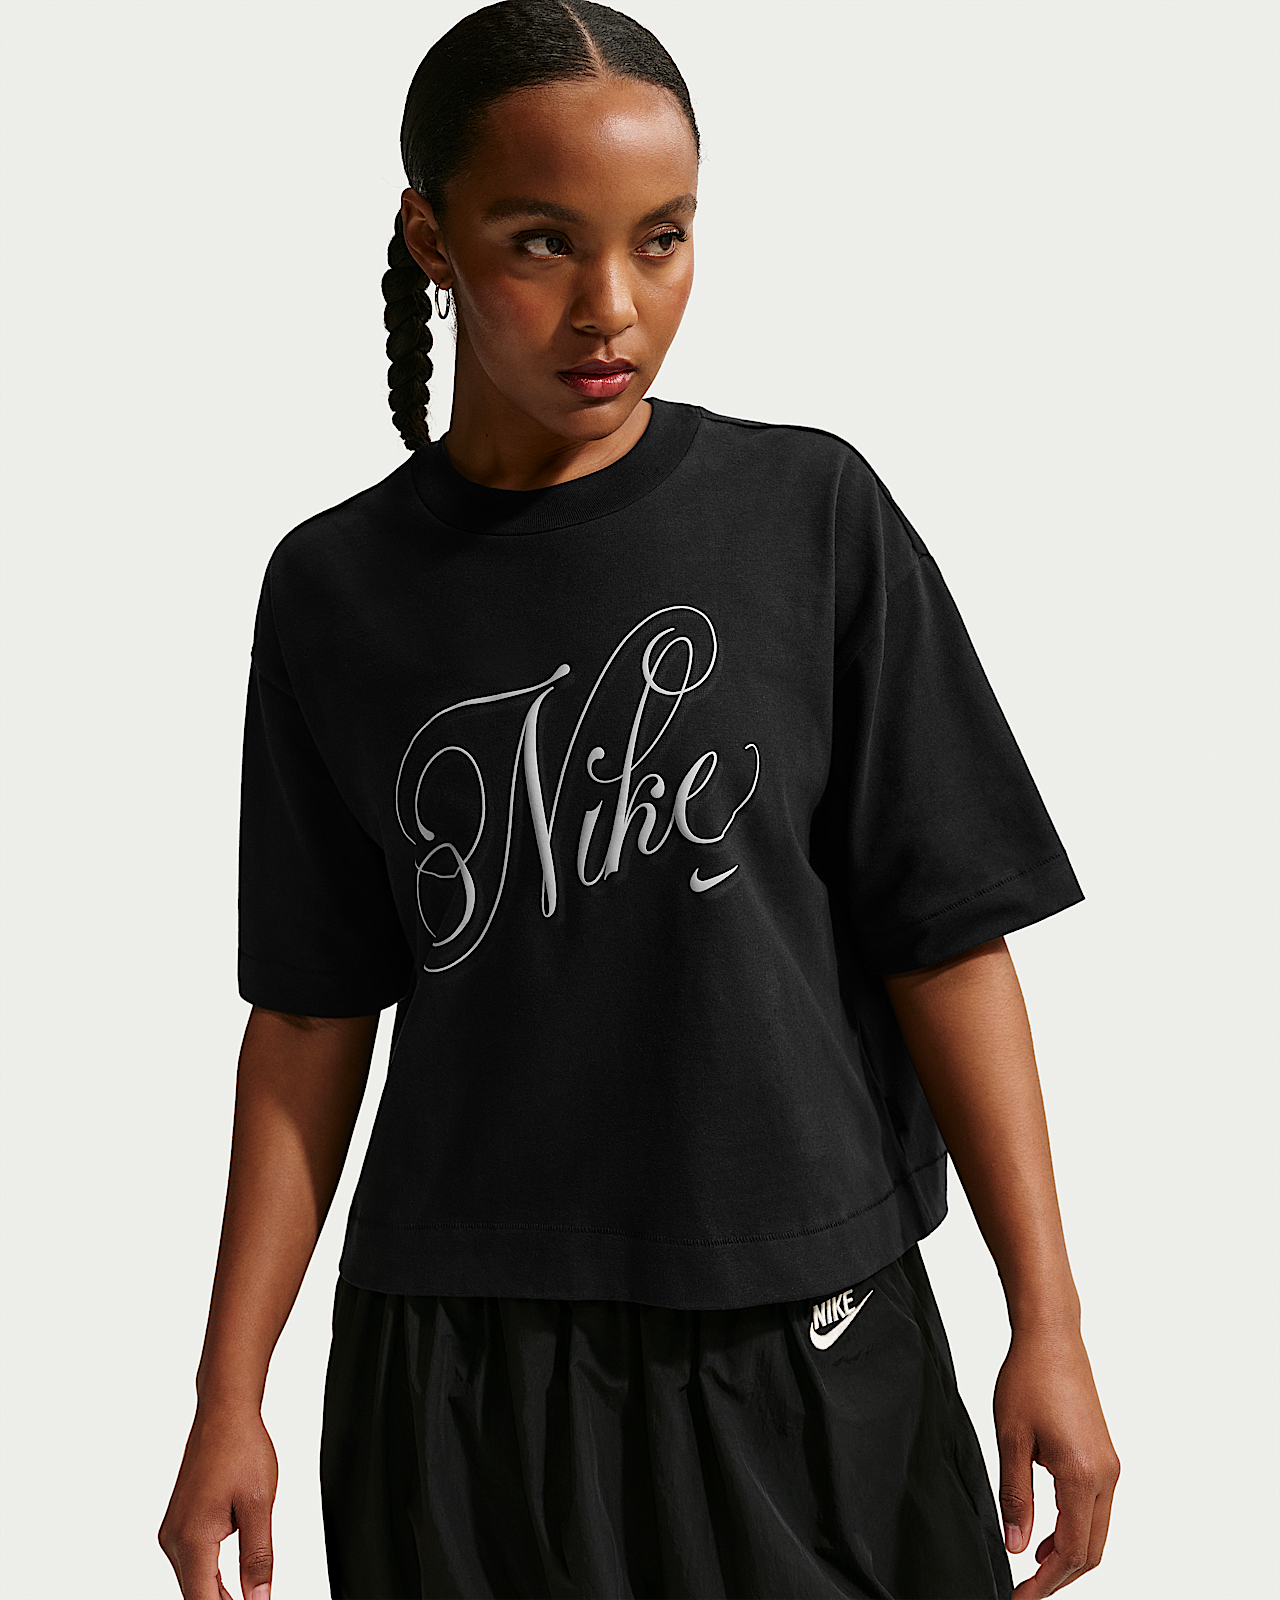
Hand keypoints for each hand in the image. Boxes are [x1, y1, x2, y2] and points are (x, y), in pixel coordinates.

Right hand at [158, 1403, 277, 1599]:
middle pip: (196, 1595)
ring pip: (193, 1581)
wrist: (224, 1414)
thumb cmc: (241, 1449)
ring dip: (217, 1595)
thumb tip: (260, 1598)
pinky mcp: (177, 1524)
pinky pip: (191, 1563)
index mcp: (192, 1539)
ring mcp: (172, 1532)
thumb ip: (259, 1557)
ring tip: (249, 1598)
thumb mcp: (260, 1506)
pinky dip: (210, 1576)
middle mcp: (174, 1539)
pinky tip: (232, 1584)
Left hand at [994, 1326, 1119, 1596]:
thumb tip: (1017, 1546)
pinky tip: (1046, 1532)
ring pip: (1096, 1531)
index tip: (1020, 1597)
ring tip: (1031, 1566)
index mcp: (1082, 1474)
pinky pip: (1095, 1509)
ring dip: (1067, 1554)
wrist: (1052, 1337)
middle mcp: (1106, 1476)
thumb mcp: (1011, 1439)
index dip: (1046, 1582)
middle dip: (1059, 1577)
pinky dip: (1074, 1529)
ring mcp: (1109, 1466)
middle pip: (1091, 1550)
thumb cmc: (1028, 1378)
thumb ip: (1015, 1496)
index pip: (1071, 1551)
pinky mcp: (1105, 1456)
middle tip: (1025, 1590)